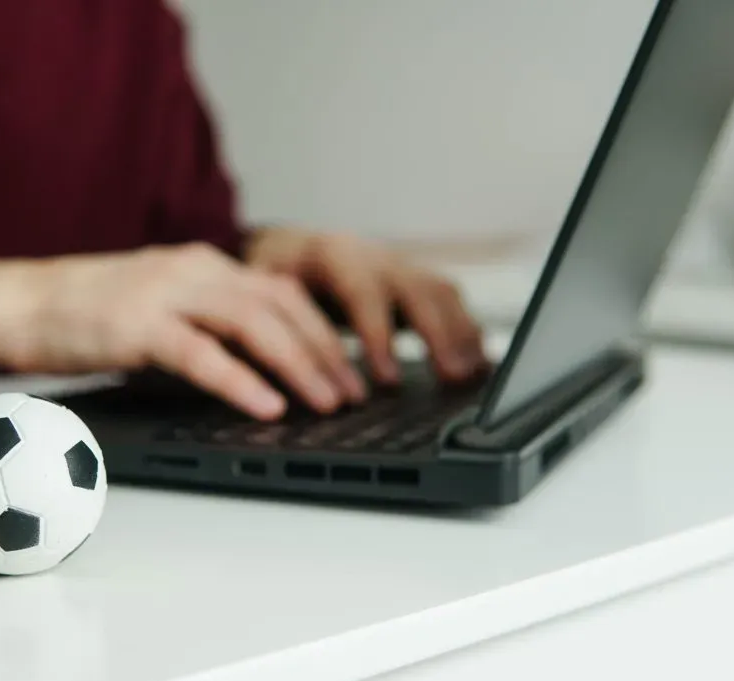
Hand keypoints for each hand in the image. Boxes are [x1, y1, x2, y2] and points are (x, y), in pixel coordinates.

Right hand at [0, 243, 365, 419]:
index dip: (322, 330)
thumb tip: (260, 370)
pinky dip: (239, 380)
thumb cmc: (88, 314)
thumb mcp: (161, 311)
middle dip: (324, 350)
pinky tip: (267, 405)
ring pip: (252, 323)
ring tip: (326, 402)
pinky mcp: (136, 325)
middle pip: (280, 304)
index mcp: (203, 265)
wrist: (19, 304)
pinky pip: (201, 353)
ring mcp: (165, 293)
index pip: (281, 291)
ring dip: (297, 364)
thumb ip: (208, 328)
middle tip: (353, 392)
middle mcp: (193, 269)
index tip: (350, 367)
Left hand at [245, 227, 486, 382]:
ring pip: (439, 291)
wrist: (284, 250)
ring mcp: (396, 266)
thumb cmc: (269, 277)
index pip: (361, 290)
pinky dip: (466, 331)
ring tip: (468, 378)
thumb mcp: (257, 292)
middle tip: (449, 377)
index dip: (378, 333)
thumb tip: (277, 366)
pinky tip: (477, 366)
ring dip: (460, 333)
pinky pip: (448, 301)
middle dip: (436, 333)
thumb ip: (269, 321)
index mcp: (330, 254)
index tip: (386, 378)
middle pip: (414, 286)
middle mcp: (371, 255)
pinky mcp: (411, 282)